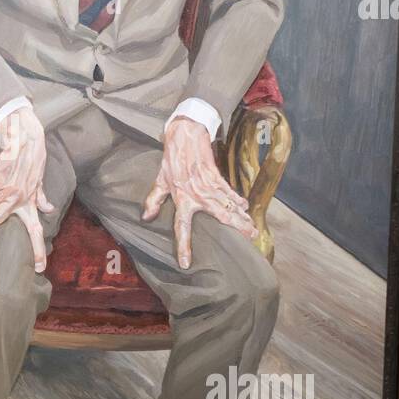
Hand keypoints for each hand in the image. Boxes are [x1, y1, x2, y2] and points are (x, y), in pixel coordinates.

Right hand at [0, 104, 55, 270]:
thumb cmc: (34, 160)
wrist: (26, 140)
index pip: (36, 233)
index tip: (39, 268)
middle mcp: (17, 201)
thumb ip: (42, 198)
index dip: (39, 250)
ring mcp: (5, 192)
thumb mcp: (40, 182)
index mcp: (30, 205)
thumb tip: (49, 210)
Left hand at [142, 115, 257, 268]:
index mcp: (182, 199)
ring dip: (242, 218)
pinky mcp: (217, 177)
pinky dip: (238, 200)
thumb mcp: (159, 180)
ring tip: (252, 229)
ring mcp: (209, 186)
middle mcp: (198, 196)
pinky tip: (246, 208)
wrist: (185, 135)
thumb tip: (146, 218)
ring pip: (229, 206)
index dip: (183, 247)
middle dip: (236, 229)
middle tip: (248, 240)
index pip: (182, 228)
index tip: (186, 264)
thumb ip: (153, 200)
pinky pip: (230, 192)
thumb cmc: (171, 160)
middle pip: (220, 217)